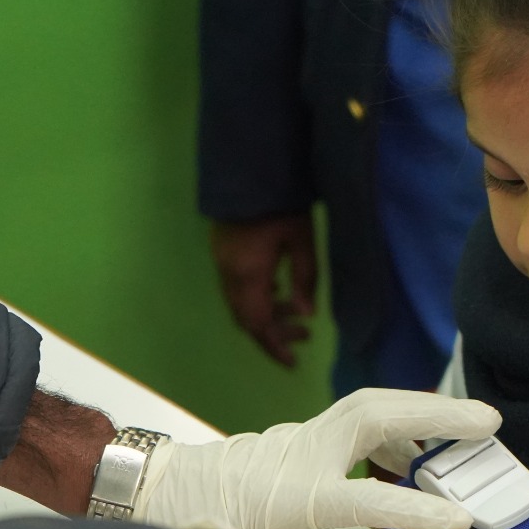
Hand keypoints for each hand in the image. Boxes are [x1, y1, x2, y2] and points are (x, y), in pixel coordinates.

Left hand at [136, 388, 501, 528]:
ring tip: (461, 431)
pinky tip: (407, 450)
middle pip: (378, 419)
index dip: (417, 513)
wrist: (151, 490)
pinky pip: (356, 418)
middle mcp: (302, 458)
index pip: (370, 502)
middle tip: (491, 422)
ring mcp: (299, 440)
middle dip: (440, 416)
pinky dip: (392, 423)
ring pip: (369, 408)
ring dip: (419, 412)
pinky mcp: (297, 438)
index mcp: (296, 496)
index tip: (462, 522)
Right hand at [211, 214, 317, 366]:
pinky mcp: (222, 250)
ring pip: (240, 303)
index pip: (258, 324)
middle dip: (273, 333)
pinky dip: (257, 298)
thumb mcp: (301, 238)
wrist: (249, 167)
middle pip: (246, 317)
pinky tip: (278, 291)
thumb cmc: (281, 201)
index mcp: (247, 274)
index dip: (274, 345)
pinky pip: (237, 287)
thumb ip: (305, 278)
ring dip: (266, 315)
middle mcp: (228, 273)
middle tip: (303, 336)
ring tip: (297, 315)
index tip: (293, 361)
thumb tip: (306, 314)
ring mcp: (221, 261)